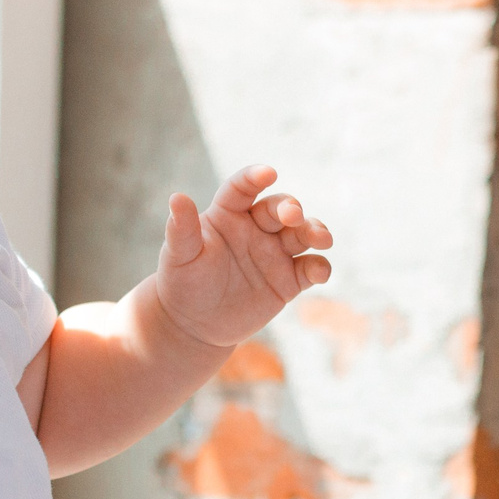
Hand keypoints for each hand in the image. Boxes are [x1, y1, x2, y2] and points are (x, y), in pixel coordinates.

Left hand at [153, 166, 334, 348]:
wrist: (194, 324)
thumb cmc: (182, 282)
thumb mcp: (179, 256)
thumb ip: (181, 228)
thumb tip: (176, 197)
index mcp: (228, 213)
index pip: (243, 188)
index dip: (255, 178)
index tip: (268, 173)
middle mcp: (256, 228)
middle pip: (280, 208)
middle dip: (291, 209)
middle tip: (294, 216)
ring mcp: (275, 253)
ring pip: (302, 234)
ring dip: (315, 231)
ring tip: (321, 239)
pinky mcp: (289, 280)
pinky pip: (310, 268)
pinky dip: (320, 267)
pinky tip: (319, 272)